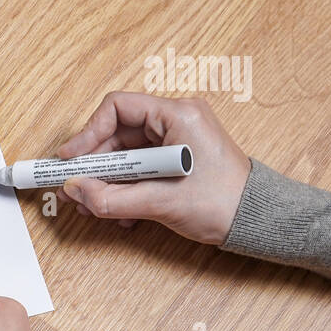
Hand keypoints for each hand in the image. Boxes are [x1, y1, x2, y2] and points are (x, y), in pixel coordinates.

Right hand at [56, 93, 251, 244]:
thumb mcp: (161, 202)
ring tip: (94, 206)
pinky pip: (138, 168)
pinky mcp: (175, 159)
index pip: (117, 108)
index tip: (70, 160)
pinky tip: (121, 212)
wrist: (259, 221)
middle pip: (116, 134)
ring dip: (107, 181)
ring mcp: (176, 140)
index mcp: (178, 116)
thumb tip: (75, 191)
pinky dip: (124, 188)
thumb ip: (111, 198)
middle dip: (94, 165)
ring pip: (125, 154)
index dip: (87, 133)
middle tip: (75, 189)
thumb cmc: (226, 203)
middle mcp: (176, 121)